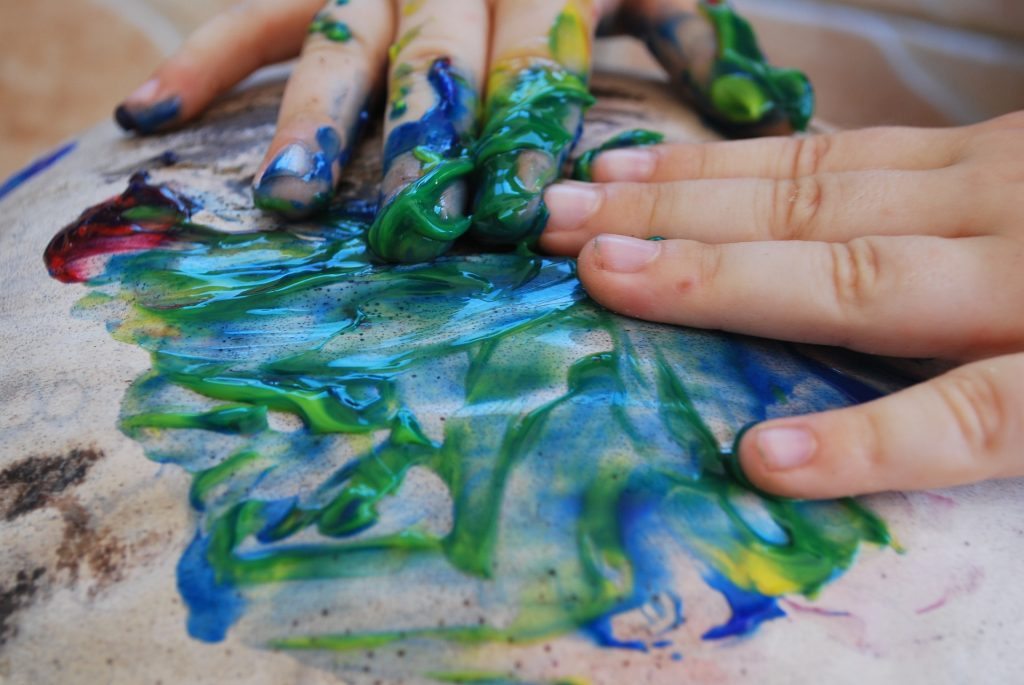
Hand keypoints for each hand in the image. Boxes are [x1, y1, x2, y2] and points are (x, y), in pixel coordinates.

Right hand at [113, 0, 811, 260]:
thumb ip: (697, 32)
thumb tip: (771, 117)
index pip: (538, 58)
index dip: (528, 133)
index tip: (514, 215)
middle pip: (438, 58)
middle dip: (422, 143)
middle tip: (403, 227)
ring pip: (341, 36)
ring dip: (315, 119)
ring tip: (290, 197)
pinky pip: (252, 9)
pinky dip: (202, 59)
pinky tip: (149, 113)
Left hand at [541, 112, 1023, 498]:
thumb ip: (945, 217)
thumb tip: (817, 230)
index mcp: (983, 176)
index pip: (817, 172)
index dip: (701, 176)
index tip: (607, 179)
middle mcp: (991, 212)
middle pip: (803, 212)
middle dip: (667, 214)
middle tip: (555, 220)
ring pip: (853, 284)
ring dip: (715, 281)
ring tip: (604, 278)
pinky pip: (967, 420)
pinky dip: (865, 439)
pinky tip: (764, 456)